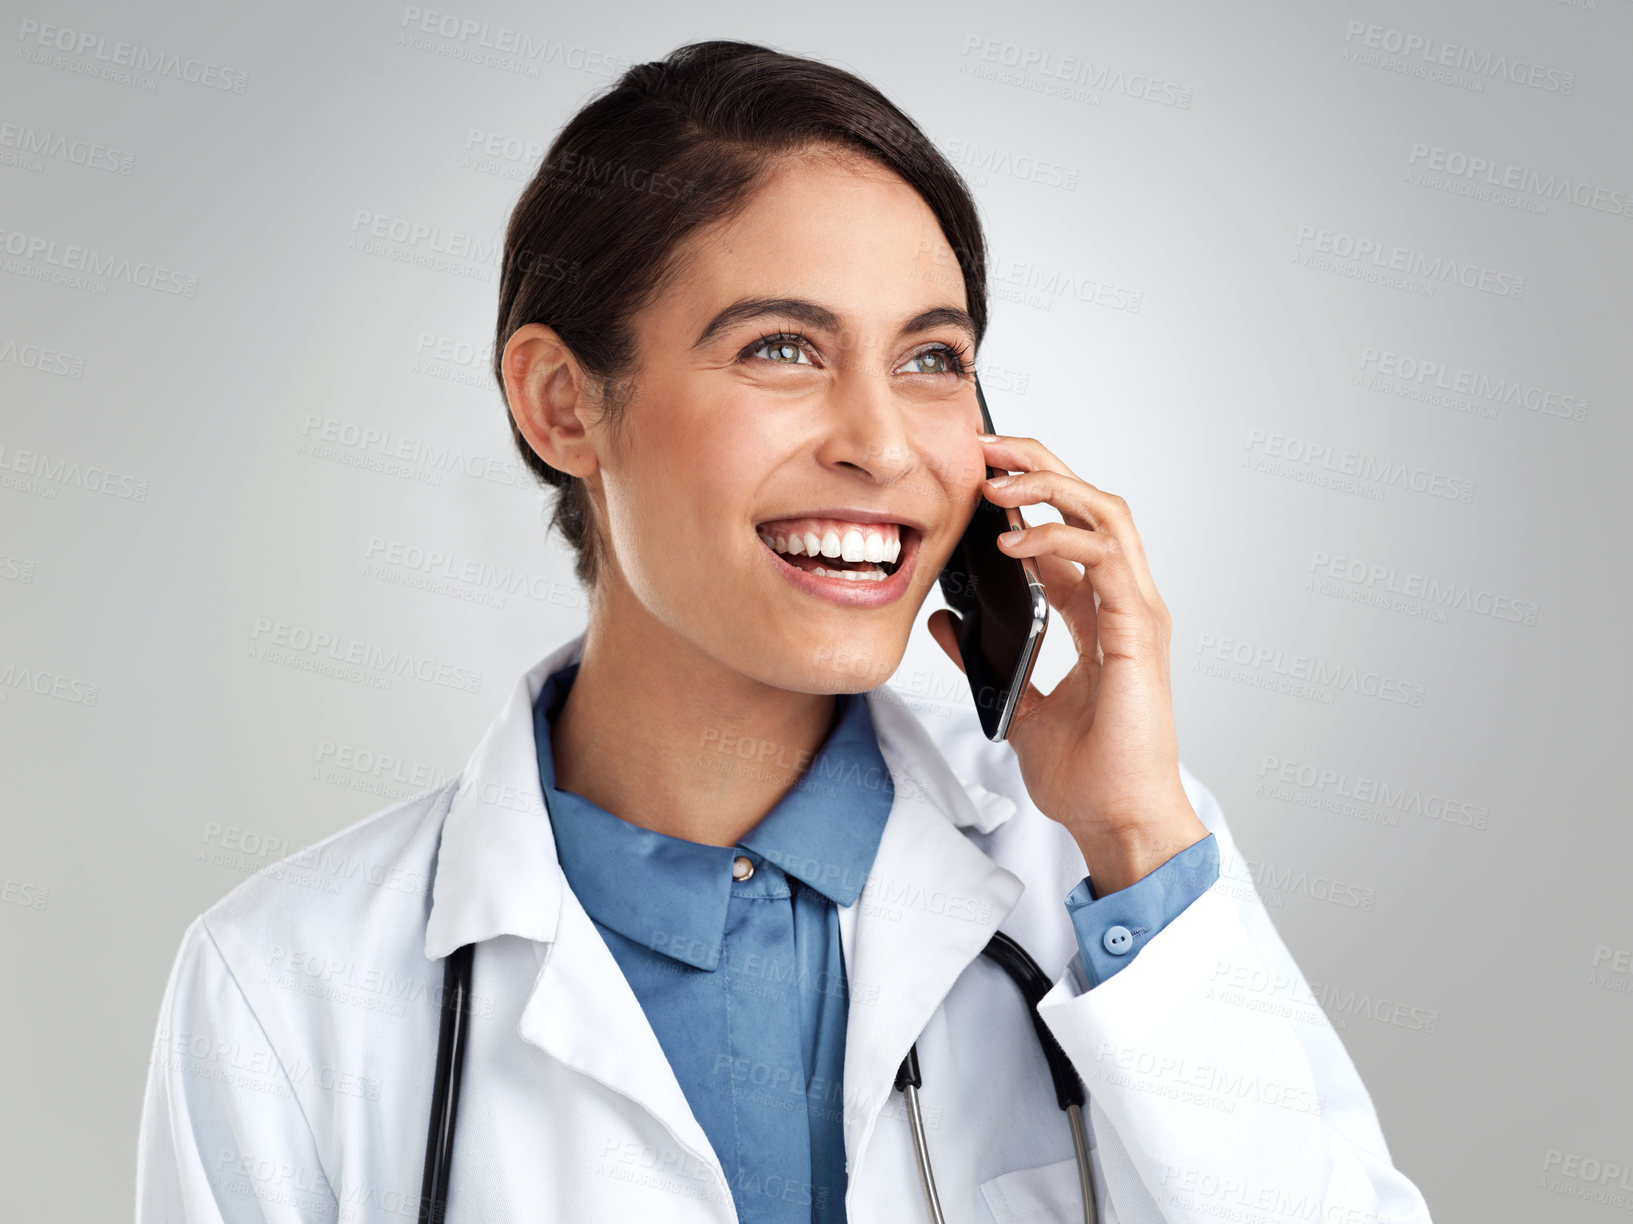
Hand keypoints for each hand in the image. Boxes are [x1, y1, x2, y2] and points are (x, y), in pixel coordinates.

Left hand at [927, 433, 1208, 894]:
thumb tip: (946, 621)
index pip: (1067, 529)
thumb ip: (986, 658)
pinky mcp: (1138, 630)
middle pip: (1089, 502)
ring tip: (995, 480)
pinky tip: (1012, 540)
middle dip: (1038, 464)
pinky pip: (1102, 558)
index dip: (1027, 493)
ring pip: (1103, 513)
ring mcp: (1136, 612)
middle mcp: (1122, 603)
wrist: (1117, 821)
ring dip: (1049, 484)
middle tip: (984, 447)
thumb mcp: (1015, 704)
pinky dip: (1057, 537)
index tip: (977, 473)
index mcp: (1097, 615)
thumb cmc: (1087, 775)